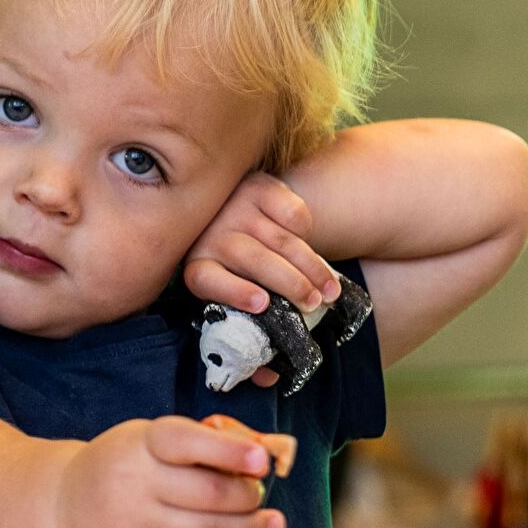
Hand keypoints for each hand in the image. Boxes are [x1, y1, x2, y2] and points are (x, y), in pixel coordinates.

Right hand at [51, 417, 286, 527]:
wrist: (62, 508)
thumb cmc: (121, 467)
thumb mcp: (145, 439)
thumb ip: (195, 443)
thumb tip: (257, 456)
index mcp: (139, 444)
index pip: (184, 441)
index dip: (227, 451)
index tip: (260, 460)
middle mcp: (134, 484)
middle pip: (207, 494)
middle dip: (247, 496)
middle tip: (260, 494)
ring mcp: (135, 526)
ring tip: (272, 524)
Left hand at [186, 172, 340, 314]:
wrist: (233, 212)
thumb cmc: (238, 265)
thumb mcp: (231, 286)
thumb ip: (247, 307)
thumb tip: (277, 340)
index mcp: (198, 267)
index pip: (207, 280)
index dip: (236, 292)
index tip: (262, 304)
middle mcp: (210, 234)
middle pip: (255, 261)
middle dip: (292, 285)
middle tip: (314, 302)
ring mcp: (235, 207)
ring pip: (281, 241)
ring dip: (312, 268)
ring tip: (329, 290)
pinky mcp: (258, 187)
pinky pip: (293, 213)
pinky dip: (307, 233)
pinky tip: (309, 247)